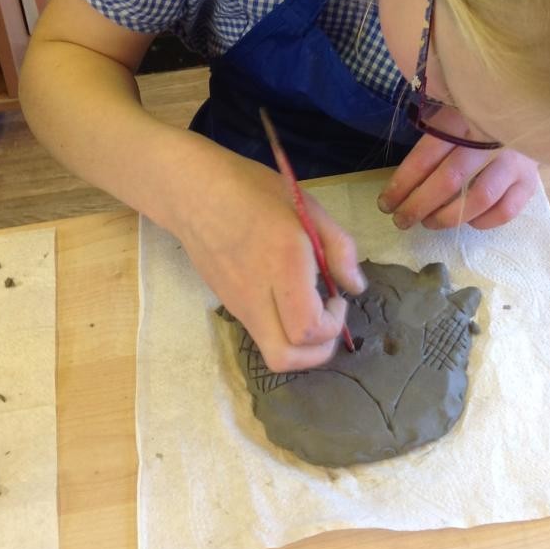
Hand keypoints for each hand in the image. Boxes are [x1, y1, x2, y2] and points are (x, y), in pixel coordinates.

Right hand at [156, 135, 364, 372]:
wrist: (194, 192)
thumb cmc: (253, 190)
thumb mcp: (306, 205)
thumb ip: (339, 246)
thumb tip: (356, 287)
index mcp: (281, 263)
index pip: (307, 328)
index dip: (333, 324)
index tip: (338, 296)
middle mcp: (256, 293)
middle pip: (285, 358)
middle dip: (317, 351)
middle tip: (327, 318)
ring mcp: (237, 303)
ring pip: (270, 352)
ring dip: (300, 346)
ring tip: (309, 310)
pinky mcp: (228, 303)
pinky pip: (260, 333)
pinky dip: (282, 330)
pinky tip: (287, 297)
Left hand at [377, 108, 537, 230]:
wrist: (527, 114)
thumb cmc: (476, 118)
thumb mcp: (450, 110)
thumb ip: (429, 129)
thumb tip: (398, 163)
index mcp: (463, 118)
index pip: (427, 155)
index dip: (403, 183)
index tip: (386, 203)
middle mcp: (490, 139)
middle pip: (450, 179)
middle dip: (419, 205)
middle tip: (401, 220)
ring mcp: (513, 162)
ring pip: (479, 198)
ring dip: (448, 217)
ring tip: (429, 223)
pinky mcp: (528, 182)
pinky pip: (505, 211)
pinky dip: (483, 221)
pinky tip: (467, 221)